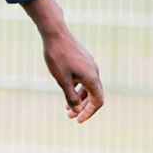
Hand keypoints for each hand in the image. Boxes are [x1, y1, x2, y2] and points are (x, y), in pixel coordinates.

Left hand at [20, 0, 103, 122]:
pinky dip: (78, 87)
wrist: (55, 32)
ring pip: (89, 86)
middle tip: (71, 116)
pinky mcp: (83, 59)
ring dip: (80, 98)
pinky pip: (85, 77)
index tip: (77, 120)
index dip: (89, 113)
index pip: (97, 101)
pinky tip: (68, 89)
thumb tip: (77, 110)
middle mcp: (94, 71)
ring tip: (66, 107)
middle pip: (95, 95)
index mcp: (91, 78)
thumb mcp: (62, 80)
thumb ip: (71, 97)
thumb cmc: (57, 56)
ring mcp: (90, 64)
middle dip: (84, 107)